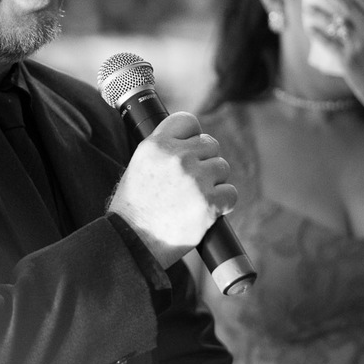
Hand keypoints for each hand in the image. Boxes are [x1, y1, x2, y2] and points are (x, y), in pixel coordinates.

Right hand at [108, 112, 236, 268]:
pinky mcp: (209, 203)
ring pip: (222, 167)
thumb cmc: (134, 207)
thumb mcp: (139, 165)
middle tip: (191, 181)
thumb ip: (164, 150)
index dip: (192, 134)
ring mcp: (194, 180)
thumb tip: (192, 142)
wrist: (132, 242)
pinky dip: (223, 203)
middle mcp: (176, 157)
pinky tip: (207, 210)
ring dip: (214, 182)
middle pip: (210, 144)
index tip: (191, 147)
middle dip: (205, 161)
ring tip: (195, 198)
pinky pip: (230, 193)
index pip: (188, 121)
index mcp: (156, 145)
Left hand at [302, 0, 363, 108]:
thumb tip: (356, 19)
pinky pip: (328, 43)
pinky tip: (308, 27)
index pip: (363, 0)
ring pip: (334, 22)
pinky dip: (317, 33)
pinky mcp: (348, 60)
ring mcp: (359, 45)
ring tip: (308, 5)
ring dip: (318, 11)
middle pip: (345, 7)